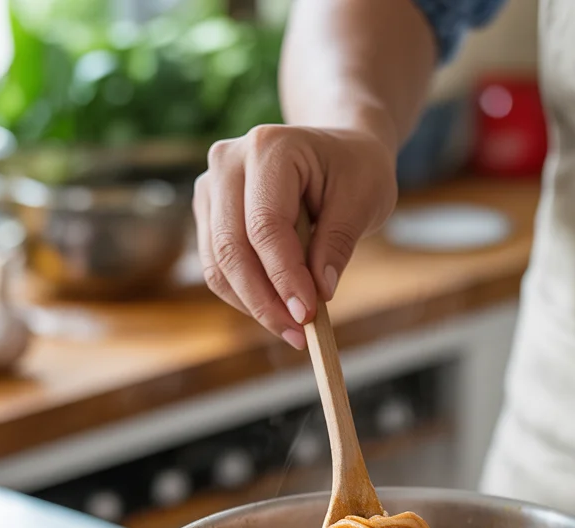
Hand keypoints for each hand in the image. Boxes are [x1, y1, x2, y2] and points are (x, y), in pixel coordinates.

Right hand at [193, 125, 397, 347]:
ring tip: (292, 329)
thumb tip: (318, 293)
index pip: (266, 225)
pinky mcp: (209, 212)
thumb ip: (338, 243)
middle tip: (299, 334)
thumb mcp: (364, 200)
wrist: (336, 150)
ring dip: (253, 304)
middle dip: (264, 300)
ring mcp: (211, 186)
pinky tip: (278, 311)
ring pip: (218, 264)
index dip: (284, 276)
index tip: (308, 314)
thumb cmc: (354, 170)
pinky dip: (245, 296)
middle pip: (232, 247)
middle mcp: (228, 161)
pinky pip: (217, 267)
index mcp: (270, 147)